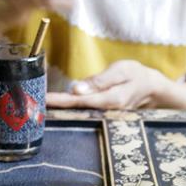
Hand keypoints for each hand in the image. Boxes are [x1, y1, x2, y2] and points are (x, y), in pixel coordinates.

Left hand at [47, 60, 170, 109]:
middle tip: (33, 106)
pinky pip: (83, 111)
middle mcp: (105, 112)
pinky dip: (69, 108)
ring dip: (60, 108)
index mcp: (109, 100)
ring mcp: (103, 115)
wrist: (152, 89)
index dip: (59, 101)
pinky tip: (56, 106)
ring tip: (39, 106)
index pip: (78, 101)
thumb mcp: (122, 70)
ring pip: (78, 112)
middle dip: (55, 108)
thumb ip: (99, 80)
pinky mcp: (101, 113)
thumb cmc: (137, 75)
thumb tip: (76, 89)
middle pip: (75, 110)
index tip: (43, 101)